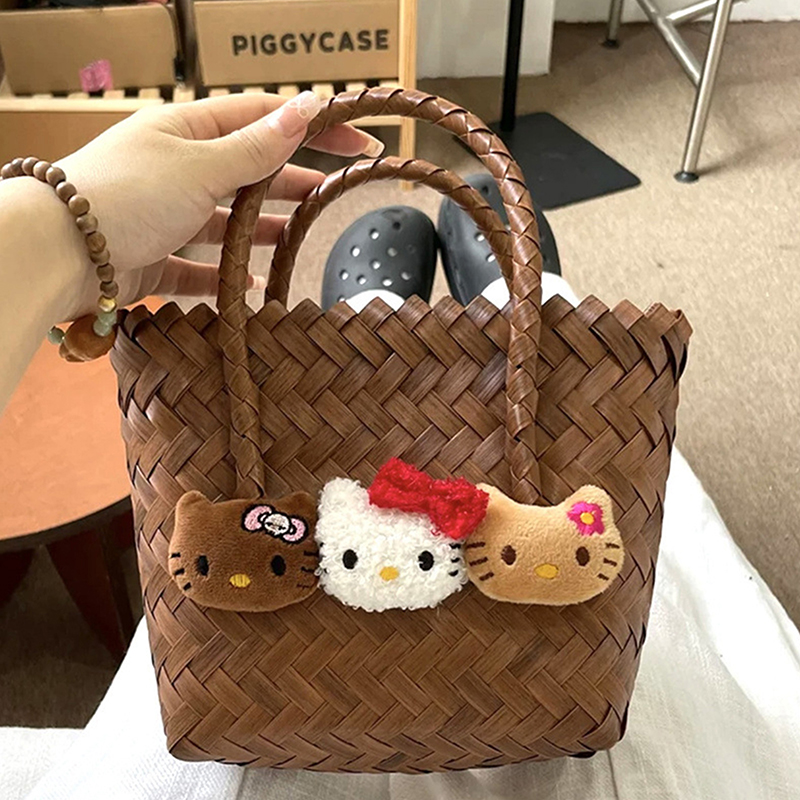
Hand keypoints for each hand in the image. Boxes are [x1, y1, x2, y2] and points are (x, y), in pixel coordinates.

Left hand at [53, 90, 382, 321]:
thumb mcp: (201, 165)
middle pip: (250, 168)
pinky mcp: (156, 255)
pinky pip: (202, 264)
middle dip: (294, 180)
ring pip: (228, 217)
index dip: (315, 127)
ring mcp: (167, 211)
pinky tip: (252, 283)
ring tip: (298, 236)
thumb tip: (306, 109)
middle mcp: (178, 166)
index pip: (265, 119)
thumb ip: (256, 148)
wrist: (59, 253)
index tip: (361, 140)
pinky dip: (227, 273)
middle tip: (336, 194)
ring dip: (263, 226)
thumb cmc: (126, 195)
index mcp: (188, 129)